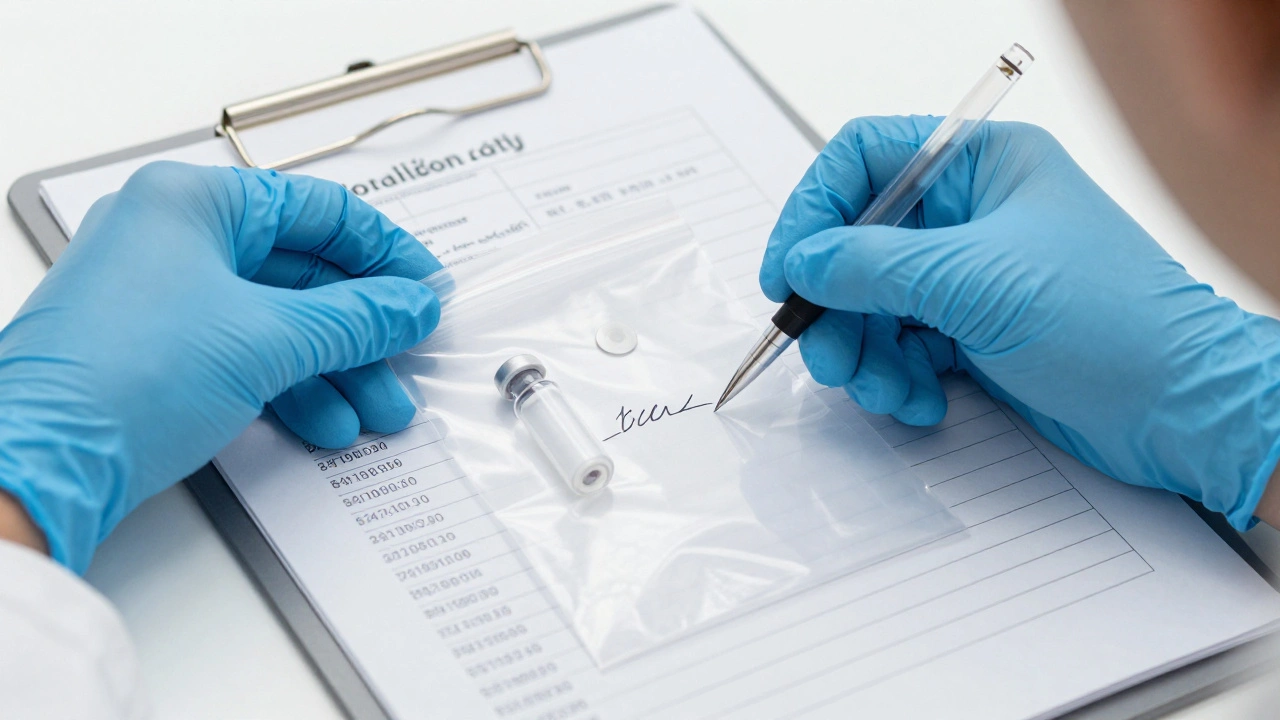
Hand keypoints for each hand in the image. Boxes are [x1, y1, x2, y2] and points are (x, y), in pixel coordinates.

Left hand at [0, 162, 441, 570]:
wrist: (40, 463)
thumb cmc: (123, 377)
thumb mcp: (268, 340)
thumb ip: (355, 319)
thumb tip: (409, 306)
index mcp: (191, 202)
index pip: (317, 210)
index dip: (386, 252)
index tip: (426, 288)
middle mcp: (173, 238)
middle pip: (302, 273)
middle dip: (363, 329)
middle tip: (407, 357)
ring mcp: (161, 296)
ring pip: (278, 322)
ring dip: (336, 369)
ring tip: (378, 411)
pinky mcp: (157, 352)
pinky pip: (246, 355)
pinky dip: (292, 388)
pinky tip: (327, 422)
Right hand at [760, 116, 1279, 529]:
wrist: (1181, 409)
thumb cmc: (1115, 322)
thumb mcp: (976, 281)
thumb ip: (873, 267)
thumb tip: (804, 261)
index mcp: (982, 165)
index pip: (864, 161)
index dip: (814, 211)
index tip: (788, 270)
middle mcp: (971, 214)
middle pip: (858, 244)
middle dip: (837, 305)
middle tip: (828, 354)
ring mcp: (970, 275)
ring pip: (874, 304)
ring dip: (866, 353)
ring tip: (883, 389)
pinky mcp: (973, 332)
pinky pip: (903, 346)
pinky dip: (898, 378)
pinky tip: (921, 401)